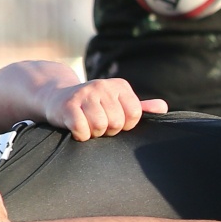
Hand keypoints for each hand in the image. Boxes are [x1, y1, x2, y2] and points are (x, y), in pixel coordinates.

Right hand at [43, 78, 166, 140]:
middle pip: (117, 122)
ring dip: (94, 133)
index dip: (126, 125)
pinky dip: (81, 135)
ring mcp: (84, 94)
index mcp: (119, 86)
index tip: (115, 121)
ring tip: (88, 125)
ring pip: (100, 126)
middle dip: (108, 130)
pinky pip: (82, 130)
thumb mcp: (117, 103)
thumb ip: (140, 107)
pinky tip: (77, 128)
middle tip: (99, 124)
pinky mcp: (67, 105)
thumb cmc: (93, 105)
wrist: (57, 97)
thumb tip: (163, 108)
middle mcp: (102, 85)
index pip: (135, 114)